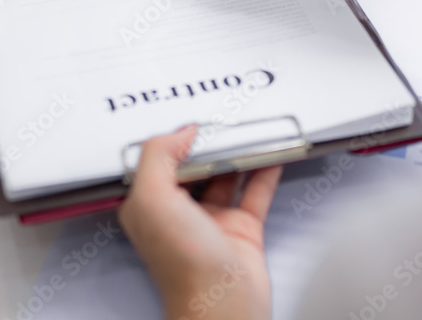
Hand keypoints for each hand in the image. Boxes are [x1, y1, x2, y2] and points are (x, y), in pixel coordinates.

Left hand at [118, 126, 280, 319]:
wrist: (223, 305)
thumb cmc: (183, 267)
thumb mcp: (153, 200)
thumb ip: (158, 157)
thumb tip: (180, 133)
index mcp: (150, 206)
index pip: (158, 160)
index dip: (173, 138)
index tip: (192, 120)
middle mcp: (179, 213)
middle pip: (195, 165)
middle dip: (210, 141)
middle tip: (225, 121)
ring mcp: (212, 221)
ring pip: (227, 174)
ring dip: (239, 152)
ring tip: (250, 130)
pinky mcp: (242, 229)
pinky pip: (256, 191)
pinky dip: (265, 170)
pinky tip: (272, 154)